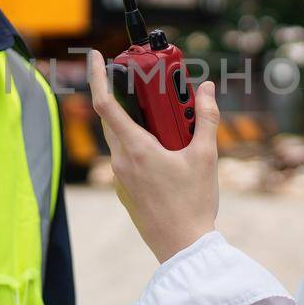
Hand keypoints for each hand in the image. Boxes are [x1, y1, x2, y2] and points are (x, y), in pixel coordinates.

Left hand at [85, 49, 219, 261]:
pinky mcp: (125, 190)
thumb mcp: (205, 156)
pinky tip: (166, 150)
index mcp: (135, 148)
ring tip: (167, 121)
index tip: (95, 56)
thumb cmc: (193, 204)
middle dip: (125, 97)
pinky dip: (140, 144)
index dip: (97, 76)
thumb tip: (207, 89)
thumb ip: (206, 118)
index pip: (105, 104)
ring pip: (120, 138)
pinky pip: (127, 157)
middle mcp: (121, 161)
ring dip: (136, 122)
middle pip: (113, 118)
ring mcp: (121, 178)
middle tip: (148, 86)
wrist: (182, 247)